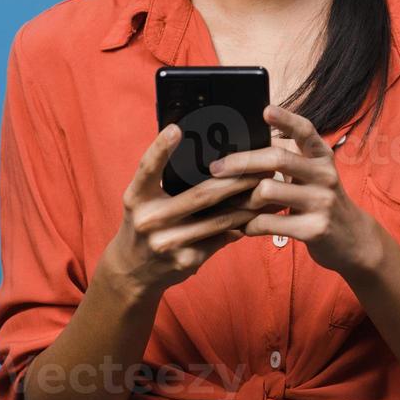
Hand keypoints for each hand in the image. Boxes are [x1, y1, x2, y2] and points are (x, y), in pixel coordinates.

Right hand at [101, 123, 268, 303]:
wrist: (133, 272)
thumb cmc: (144, 224)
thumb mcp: (142, 201)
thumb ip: (161, 179)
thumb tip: (206, 155)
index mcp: (136, 198)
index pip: (147, 168)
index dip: (160, 147)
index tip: (177, 128)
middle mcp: (150, 220)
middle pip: (200, 195)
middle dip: (235, 180)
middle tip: (259, 165)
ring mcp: (168, 243)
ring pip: (218, 220)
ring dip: (247, 205)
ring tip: (267, 189)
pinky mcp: (186, 260)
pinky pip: (220, 239)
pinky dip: (239, 226)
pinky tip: (257, 216)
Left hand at [209, 104, 382, 278]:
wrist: (353, 239)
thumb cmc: (321, 200)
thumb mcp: (313, 174)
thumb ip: (287, 157)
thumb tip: (247, 143)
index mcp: (321, 156)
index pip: (305, 130)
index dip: (286, 119)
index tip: (266, 110)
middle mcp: (324, 175)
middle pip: (276, 158)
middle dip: (240, 162)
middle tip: (216, 168)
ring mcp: (321, 202)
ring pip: (267, 191)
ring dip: (242, 199)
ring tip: (231, 204)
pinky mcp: (315, 229)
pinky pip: (269, 223)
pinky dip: (250, 225)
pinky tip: (244, 226)